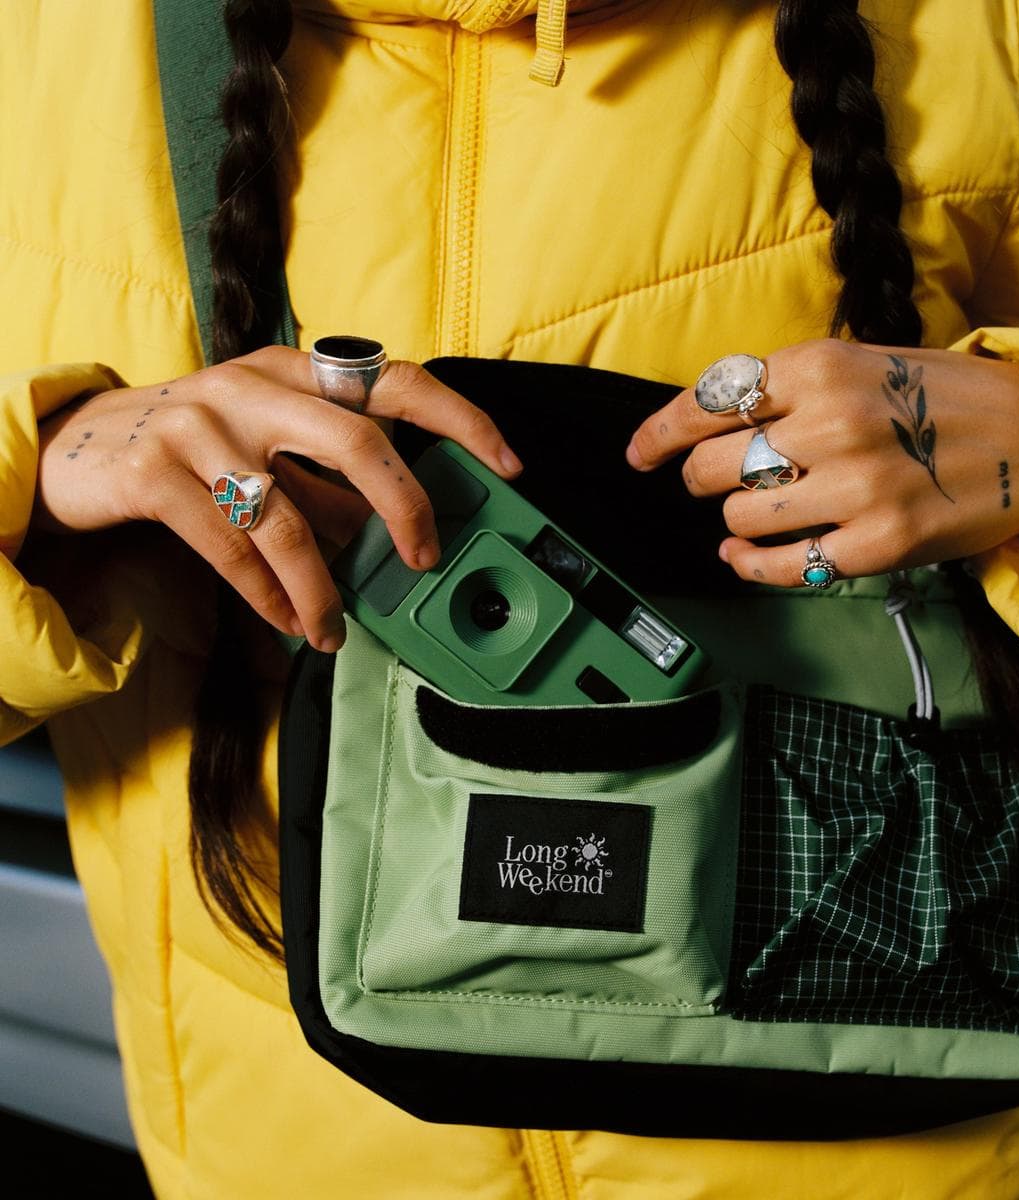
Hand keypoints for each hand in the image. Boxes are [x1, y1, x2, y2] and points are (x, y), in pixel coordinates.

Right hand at [33, 347, 522, 649]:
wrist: (80, 448)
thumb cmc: (199, 448)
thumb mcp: (273, 450)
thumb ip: (332, 483)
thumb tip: (400, 534)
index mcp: (294, 369)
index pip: (395, 379)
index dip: (460, 419)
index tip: (507, 464)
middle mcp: (252, 385)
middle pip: (356, 439)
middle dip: (405, 507)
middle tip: (424, 559)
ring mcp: (200, 424)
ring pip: (287, 519)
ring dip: (321, 588)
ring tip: (333, 627)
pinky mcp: (152, 472)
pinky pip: (230, 549)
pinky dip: (266, 596)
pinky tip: (287, 620)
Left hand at [625, 340, 1018, 585]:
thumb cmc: (943, 396)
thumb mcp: (862, 362)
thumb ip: (788, 389)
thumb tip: (710, 420)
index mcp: (819, 367)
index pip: (709, 401)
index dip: (659, 433)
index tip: (639, 454)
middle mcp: (830, 424)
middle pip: (713, 465)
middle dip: (699, 477)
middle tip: (714, 480)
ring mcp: (855, 488)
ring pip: (742, 517)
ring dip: (735, 518)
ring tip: (756, 510)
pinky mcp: (878, 544)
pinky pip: (785, 566)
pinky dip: (752, 565)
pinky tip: (744, 557)